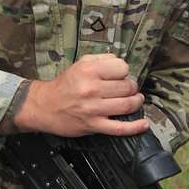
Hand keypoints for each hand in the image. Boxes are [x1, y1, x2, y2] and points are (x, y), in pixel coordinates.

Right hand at [14, 54, 148, 136]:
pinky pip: (119, 128)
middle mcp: (91, 89)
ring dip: (136, 102)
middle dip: (132, 87)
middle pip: (127, 87)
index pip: (122, 68)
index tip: (122, 75)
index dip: (124, 72)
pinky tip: (143, 124)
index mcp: (89, 71)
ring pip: (127, 105)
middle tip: (129, 89)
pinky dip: (135, 127)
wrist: (45, 106)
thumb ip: (102, 60)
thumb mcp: (80, 64)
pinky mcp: (94, 125)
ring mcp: (93, 109)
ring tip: (135, 100)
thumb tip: (121, 62)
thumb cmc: (64, 86)